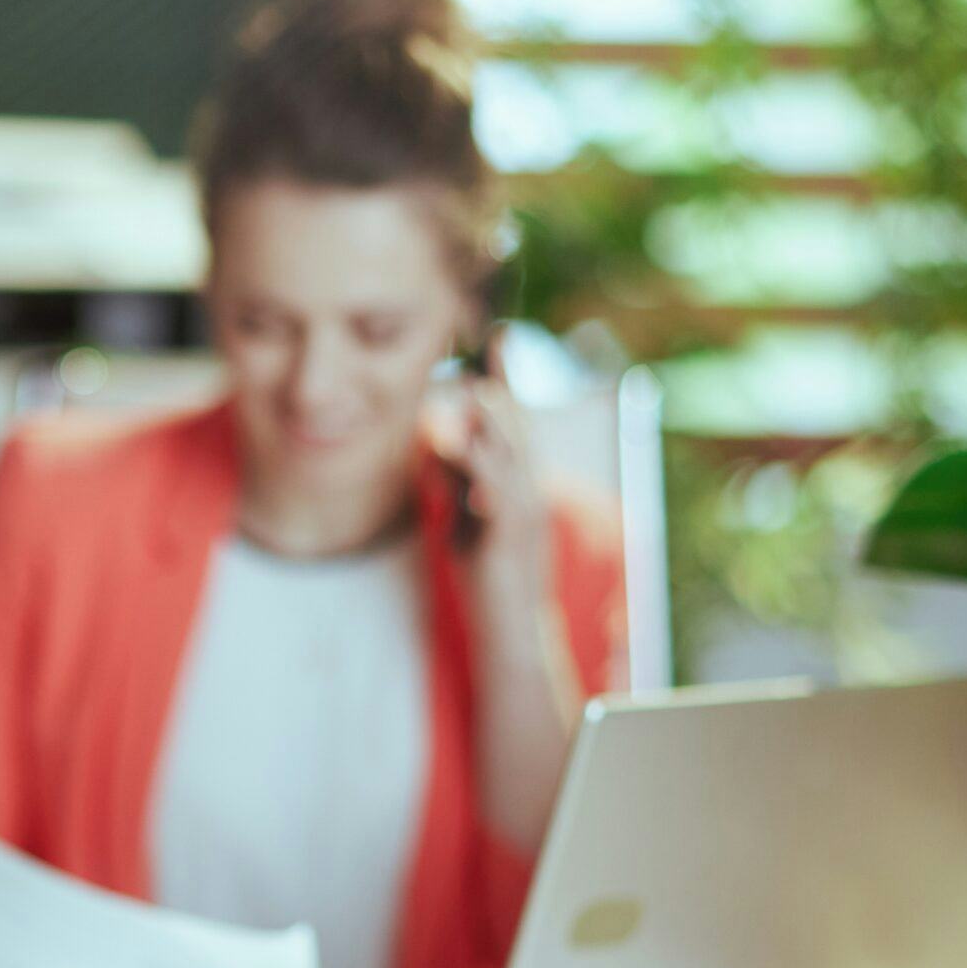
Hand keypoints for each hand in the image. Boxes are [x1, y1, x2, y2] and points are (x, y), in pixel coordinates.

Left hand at [444, 341, 552, 606]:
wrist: (511, 630)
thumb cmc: (487, 577)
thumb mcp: (466, 518)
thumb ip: (455, 479)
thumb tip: (438, 440)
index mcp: (519, 482)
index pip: (512, 421)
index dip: (505, 379)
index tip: (495, 337)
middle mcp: (528, 490)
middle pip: (519, 426)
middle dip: (507, 383)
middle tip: (496, 339)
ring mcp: (525, 513)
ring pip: (515, 456)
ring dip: (498, 422)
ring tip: (482, 388)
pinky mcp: (511, 539)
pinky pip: (499, 498)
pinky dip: (484, 472)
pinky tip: (465, 452)